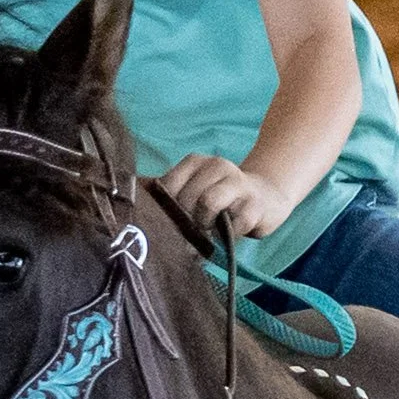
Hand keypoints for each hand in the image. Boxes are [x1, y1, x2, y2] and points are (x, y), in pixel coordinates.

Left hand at [158, 154, 294, 244]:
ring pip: (208, 204)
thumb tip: (132, 196)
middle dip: (185, 221)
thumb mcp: (195, 188)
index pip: (167, 185)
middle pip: (186, 197)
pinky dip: (227, 236)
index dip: (166, 209)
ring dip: (205, 225)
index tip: (171, 222)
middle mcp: (217, 165)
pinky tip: (229, 234)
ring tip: (209, 230)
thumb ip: (168, 193)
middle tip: (191, 232)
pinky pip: (234, 224)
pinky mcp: (255, 205)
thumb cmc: (221, 197)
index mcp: (196, 161)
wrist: (266, 198)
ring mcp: (238, 183)